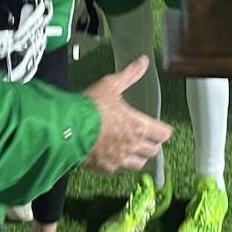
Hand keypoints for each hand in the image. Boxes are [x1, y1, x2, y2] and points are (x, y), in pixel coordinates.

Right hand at [82, 57, 172, 172]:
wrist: (68, 129)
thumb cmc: (91, 107)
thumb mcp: (111, 85)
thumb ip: (129, 75)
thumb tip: (143, 62)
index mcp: (138, 126)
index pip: (163, 134)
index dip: (164, 130)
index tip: (162, 128)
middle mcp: (132, 145)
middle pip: (153, 150)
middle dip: (153, 144)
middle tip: (149, 137)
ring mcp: (119, 159)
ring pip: (139, 164)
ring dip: (139, 156)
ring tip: (134, 149)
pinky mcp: (105, 167)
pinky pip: (118, 168)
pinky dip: (120, 163)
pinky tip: (114, 155)